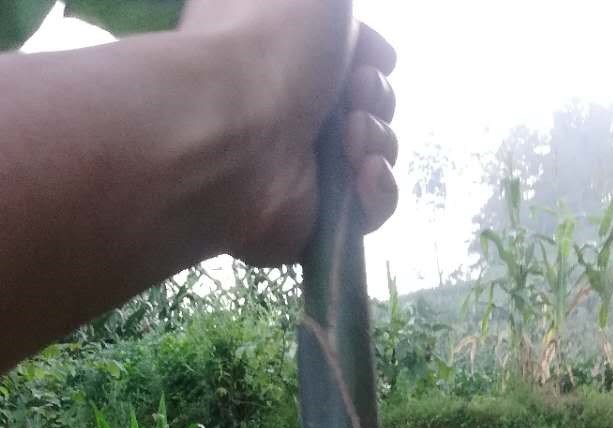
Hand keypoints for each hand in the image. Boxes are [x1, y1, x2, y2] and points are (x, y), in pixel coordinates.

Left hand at [180, 0, 398, 263]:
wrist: (233, 128)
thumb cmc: (266, 44)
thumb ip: (337, 13)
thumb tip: (363, 47)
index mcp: (286, 59)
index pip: (349, 63)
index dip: (370, 58)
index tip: (375, 58)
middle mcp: (292, 114)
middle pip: (369, 110)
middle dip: (377, 98)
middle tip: (356, 95)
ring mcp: (303, 170)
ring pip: (374, 158)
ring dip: (378, 139)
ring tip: (351, 136)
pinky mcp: (315, 221)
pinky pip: (370, 212)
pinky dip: (379, 192)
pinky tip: (364, 173)